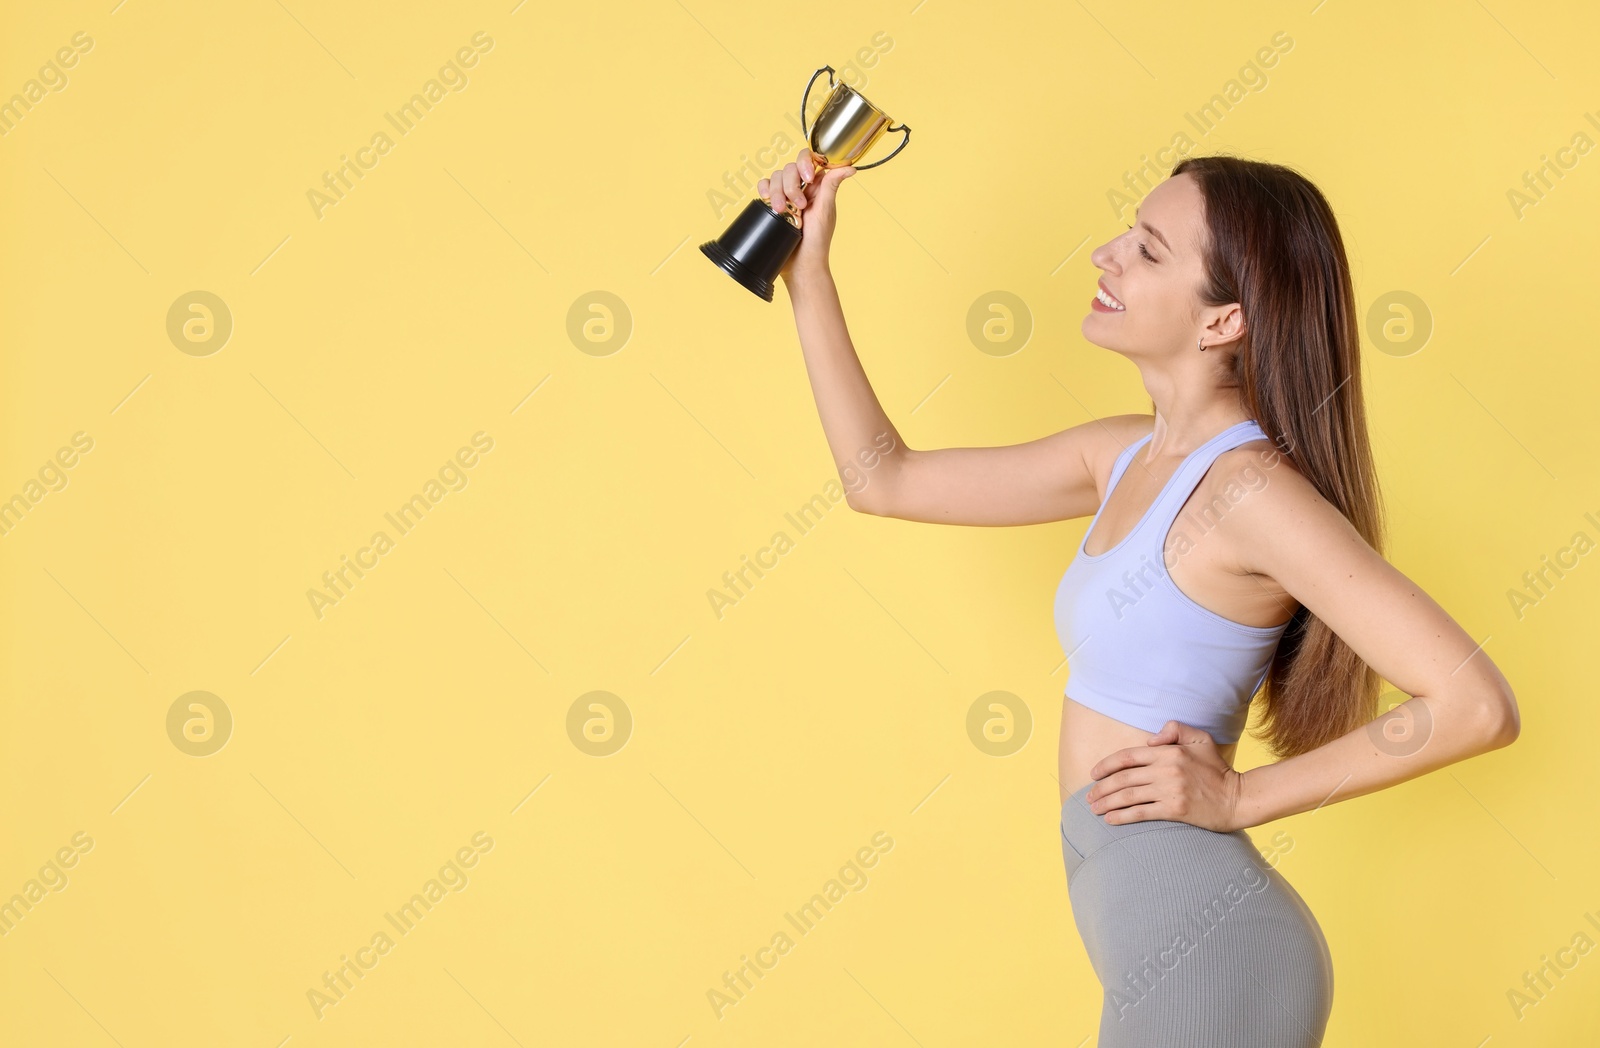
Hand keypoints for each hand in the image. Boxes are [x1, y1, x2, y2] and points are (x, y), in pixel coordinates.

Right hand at [756, 148, 855, 280]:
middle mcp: (801, 188)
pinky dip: (764, 190)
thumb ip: (831, 186)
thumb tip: (849, 168)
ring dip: (777, 192)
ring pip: (776, 177)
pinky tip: (769, 201)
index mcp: (817, 186)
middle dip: (791, 186)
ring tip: (782, 211)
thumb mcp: (825, 211)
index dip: (805, 163)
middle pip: (790, 168)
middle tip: (798, 206)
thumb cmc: (816, 242)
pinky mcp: (772, 204)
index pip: (809, 159)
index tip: (807, 179)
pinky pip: (764, 187)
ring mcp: (786, 196)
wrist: (800, 264)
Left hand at [1084, 720, 1244, 831]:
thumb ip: (1175, 729)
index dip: (1107, 765)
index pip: (1128, 756)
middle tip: (1089, 796)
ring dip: (1107, 803)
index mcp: (1169, 752)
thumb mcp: (1200, 739)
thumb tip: (1149, 740)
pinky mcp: (1175, 810)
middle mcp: (1166, 770)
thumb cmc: (1217, 768)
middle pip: (1123, 778)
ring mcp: (1170, 791)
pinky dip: (1122, 817)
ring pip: (1129, 796)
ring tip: (1094, 809)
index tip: (1094, 773)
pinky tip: (1110, 819)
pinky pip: (1141, 813)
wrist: (1238, 798)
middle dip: (1102, 787)